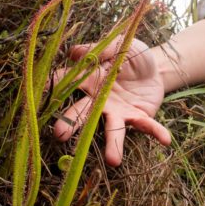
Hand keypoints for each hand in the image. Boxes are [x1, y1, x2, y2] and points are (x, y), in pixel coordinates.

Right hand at [52, 39, 170, 166]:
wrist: (155, 68)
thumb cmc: (131, 55)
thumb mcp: (120, 45)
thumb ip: (100, 49)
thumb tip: (74, 53)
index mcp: (89, 82)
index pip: (66, 84)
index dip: (52, 88)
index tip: (38, 97)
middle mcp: (99, 102)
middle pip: (82, 114)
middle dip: (70, 125)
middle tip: (58, 136)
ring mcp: (118, 113)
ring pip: (112, 130)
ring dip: (112, 145)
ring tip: (113, 160)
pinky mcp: (138, 118)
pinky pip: (148, 127)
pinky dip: (157, 132)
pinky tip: (166, 140)